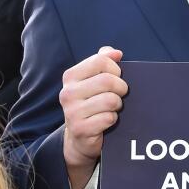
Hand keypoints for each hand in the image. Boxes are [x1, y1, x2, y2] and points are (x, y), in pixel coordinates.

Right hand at [61, 46, 126, 188]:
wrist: (81, 136)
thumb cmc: (92, 103)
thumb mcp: (95, 80)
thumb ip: (103, 61)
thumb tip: (116, 53)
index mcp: (71, 76)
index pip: (101, 60)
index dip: (116, 69)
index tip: (117, 78)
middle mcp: (67, 92)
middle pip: (108, 80)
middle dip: (121, 88)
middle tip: (119, 95)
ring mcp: (71, 112)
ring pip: (110, 100)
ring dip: (117, 106)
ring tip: (111, 109)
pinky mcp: (80, 129)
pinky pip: (109, 118)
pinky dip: (113, 120)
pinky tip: (106, 122)